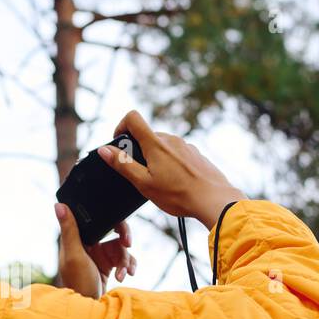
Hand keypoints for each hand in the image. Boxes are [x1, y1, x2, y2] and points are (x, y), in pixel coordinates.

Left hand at [55, 202, 135, 298]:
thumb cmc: (77, 283)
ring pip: (122, 247)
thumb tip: (59, 205)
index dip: (112, 221)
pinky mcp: (108, 266)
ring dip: (126, 260)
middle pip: (114, 232)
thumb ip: (69, 230)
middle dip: (124, 239)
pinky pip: (124, 260)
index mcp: (79, 237)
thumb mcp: (73, 255)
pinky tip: (126, 275)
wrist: (89, 308)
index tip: (120, 230)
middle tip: (128, 244)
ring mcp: (100, 255)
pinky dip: (128, 266)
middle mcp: (90, 244)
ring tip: (123, 274)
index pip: (99, 220)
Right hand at [98, 110, 245, 227]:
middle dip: (139, 151)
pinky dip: (171, 164)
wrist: (214, 200)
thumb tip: (105, 150)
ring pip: (163, 146)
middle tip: (140, 175)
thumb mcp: (144, 183)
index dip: (121, 126)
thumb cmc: (178, 195)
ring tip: (159, 182)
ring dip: (155, 159)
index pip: (133, 118)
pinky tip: (176, 183)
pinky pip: (177, 154)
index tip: (119, 144)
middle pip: (147, 135)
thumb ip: (123, 165)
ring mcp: (186, 146)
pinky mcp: (196, 155)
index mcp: (156, 144)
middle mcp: (171, 140)